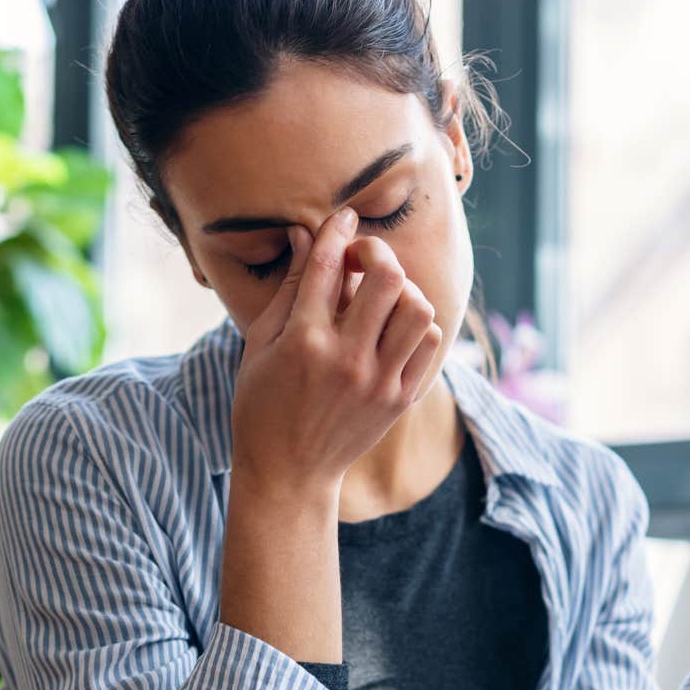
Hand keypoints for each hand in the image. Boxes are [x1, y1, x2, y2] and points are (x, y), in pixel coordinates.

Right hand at [230, 207, 443, 496]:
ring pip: (417, 307)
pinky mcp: (400, 399)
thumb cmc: (262, 403)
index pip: (329, 264)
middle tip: (362, 261)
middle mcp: (346, 359)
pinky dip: (415, 324)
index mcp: (303, 341)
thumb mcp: (260, 343)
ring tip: (381, 297)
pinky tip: (392, 327)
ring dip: (401, 289)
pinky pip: (428, 342)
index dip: (338, 230)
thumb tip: (304, 233)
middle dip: (376, 253)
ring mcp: (378, 381)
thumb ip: (287, 287)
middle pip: (387, 276)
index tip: (343, 218)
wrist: (289, 472)